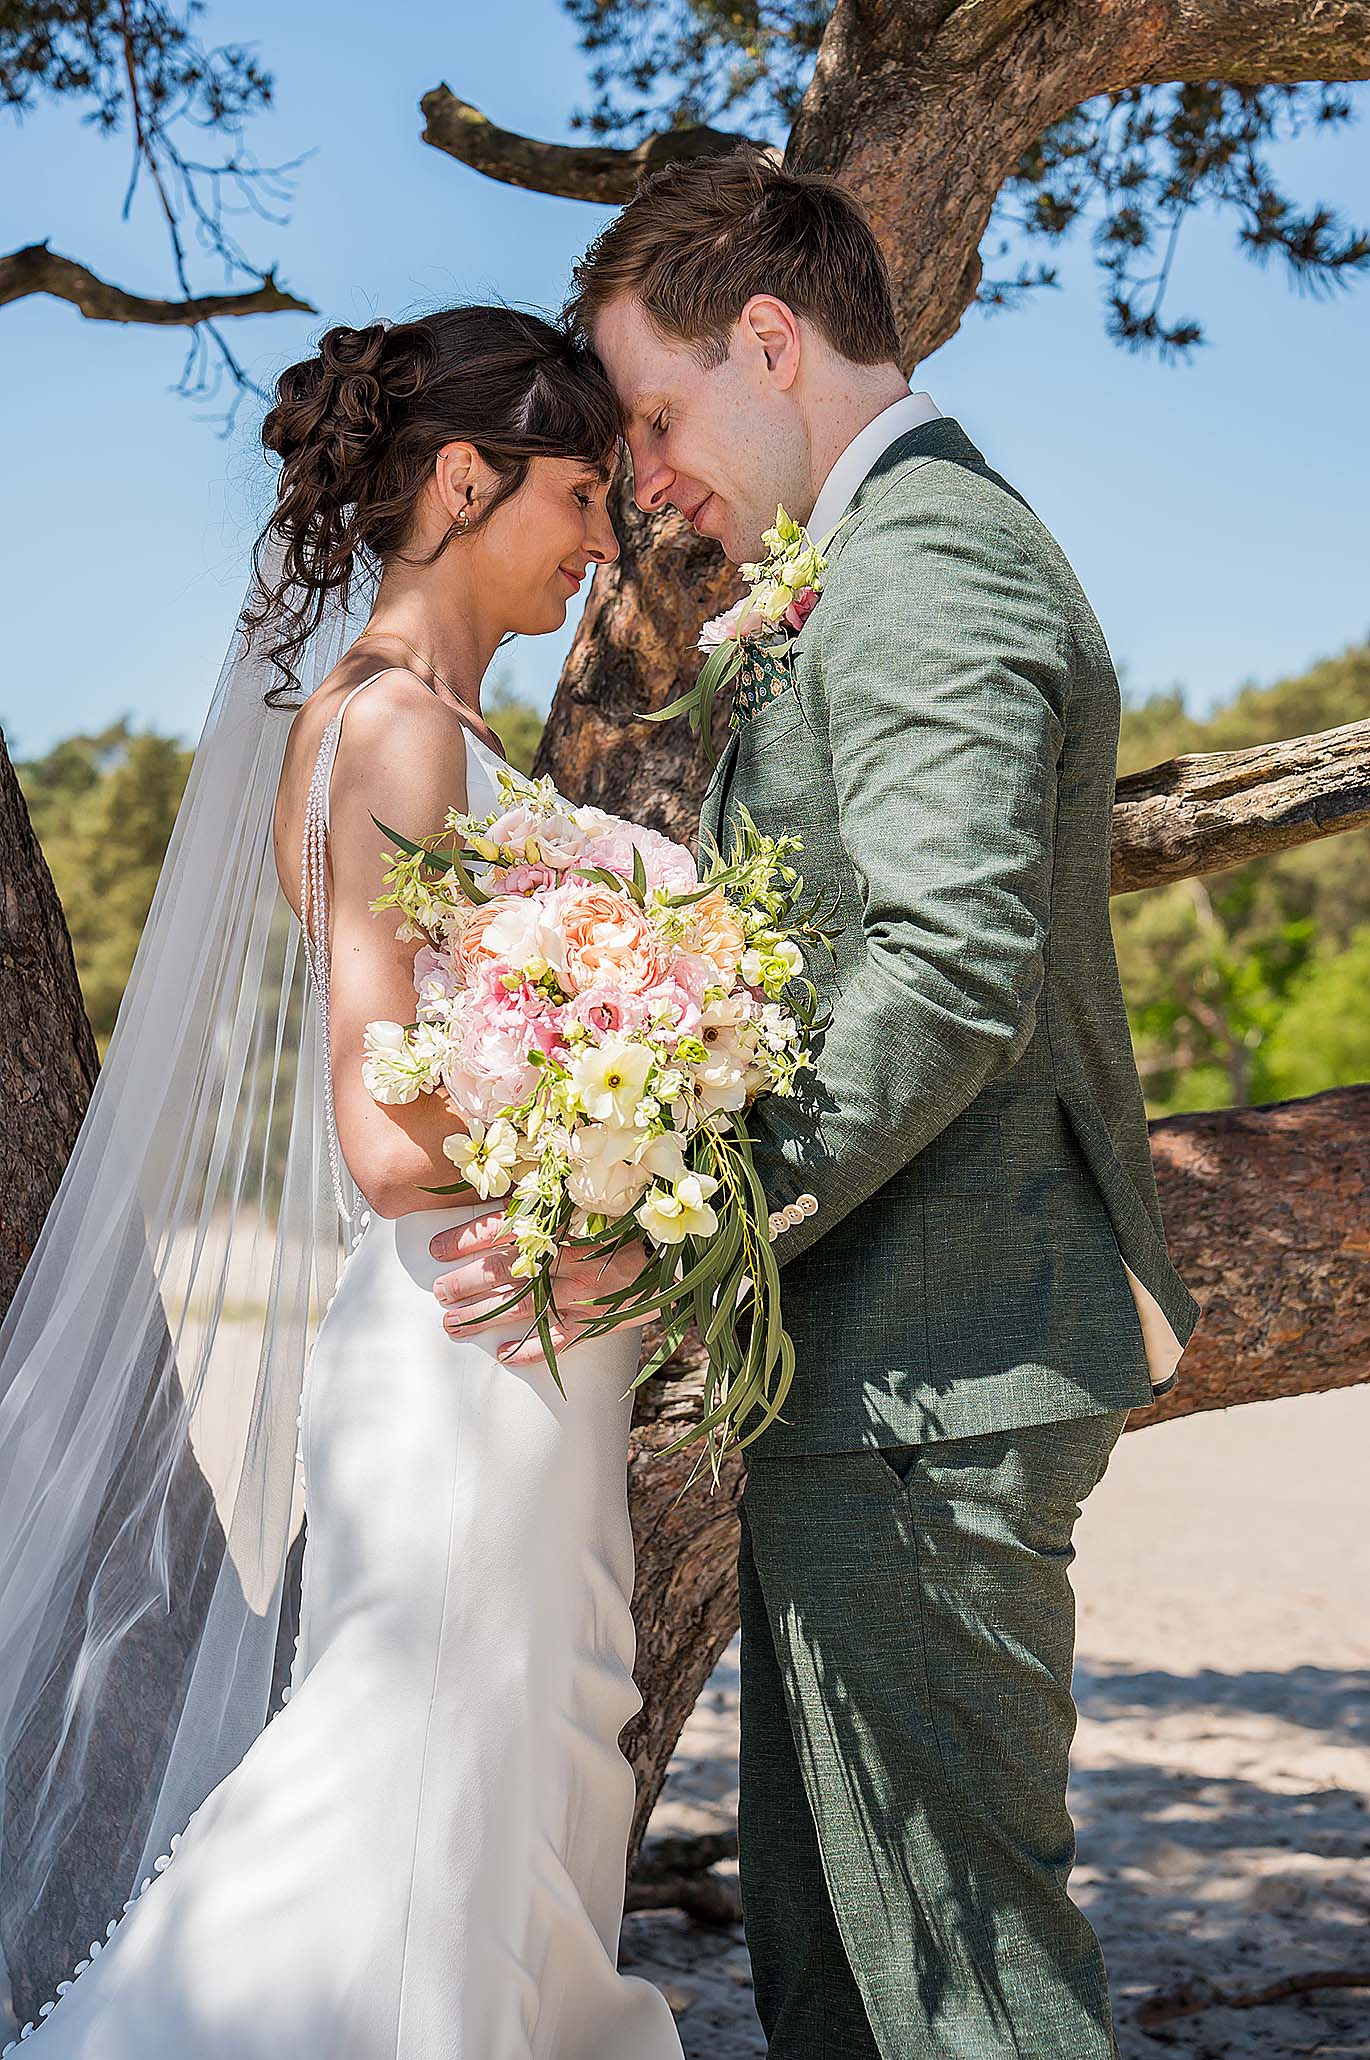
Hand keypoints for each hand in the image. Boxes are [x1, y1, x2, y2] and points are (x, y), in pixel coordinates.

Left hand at [429, 1209, 651, 1366]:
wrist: (672, 1250)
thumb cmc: (622, 1216)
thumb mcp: (581, 1195)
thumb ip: (543, 1193)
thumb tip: (496, 1186)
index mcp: (561, 1221)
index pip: (501, 1228)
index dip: (464, 1239)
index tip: (435, 1250)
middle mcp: (567, 1257)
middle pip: (504, 1271)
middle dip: (465, 1283)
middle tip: (439, 1293)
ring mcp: (583, 1291)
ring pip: (522, 1307)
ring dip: (483, 1318)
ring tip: (453, 1325)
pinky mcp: (600, 1319)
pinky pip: (561, 1339)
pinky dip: (532, 1350)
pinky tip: (504, 1356)